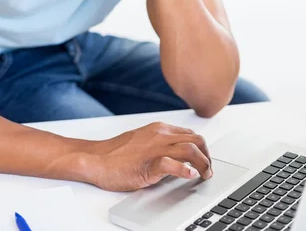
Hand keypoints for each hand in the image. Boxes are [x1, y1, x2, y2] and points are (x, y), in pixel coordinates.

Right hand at [81, 122, 212, 190]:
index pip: (191, 133)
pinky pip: (171, 163)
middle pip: (196, 139)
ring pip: (190, 149)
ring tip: (204, 175)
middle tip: (208, 171)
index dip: (203, 148)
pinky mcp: (148, 164)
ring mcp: (154, 148)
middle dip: (208, 156)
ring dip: (203, 164)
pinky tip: (190, 176)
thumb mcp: (143, 141)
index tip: (205, 160)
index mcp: (159, 129)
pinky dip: (184, 170)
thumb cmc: (117, 153)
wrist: (97, 159)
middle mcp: (160, 135)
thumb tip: (179, 154)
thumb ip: (161, 143)